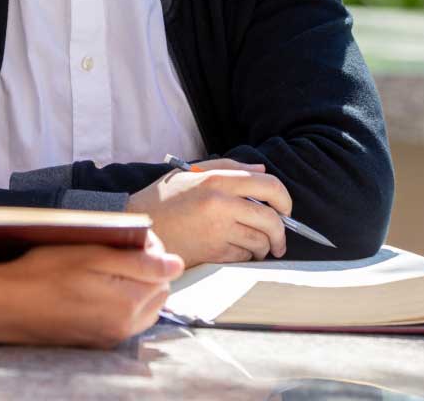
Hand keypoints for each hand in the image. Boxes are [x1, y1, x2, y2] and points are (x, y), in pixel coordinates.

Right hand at [0, 231, 183, 347]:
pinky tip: (100, 289)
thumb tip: (176, 265)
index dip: (152, 250)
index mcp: (127, 304)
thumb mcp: (91, 255)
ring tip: (110, 268)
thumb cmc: (43, 272)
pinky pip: (124, 321)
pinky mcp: (96, 342)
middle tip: (121, 249)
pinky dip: (122, 303)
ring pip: (143, 309)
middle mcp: (124, 327)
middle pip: (157, 294)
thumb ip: (139, 263)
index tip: (134, 236)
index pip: (163, 273)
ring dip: (137, 288)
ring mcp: (110, 337)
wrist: (6, 303)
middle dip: (148, 270)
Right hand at [125, 160, 290, 266]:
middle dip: (280, 233)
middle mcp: (220, 203)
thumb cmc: (163, 200)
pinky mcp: (213, 252)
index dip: (284, 200)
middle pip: (271, 220)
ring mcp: (218, 229)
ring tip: (252, 245)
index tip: (284, 210)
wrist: (139, 228)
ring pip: (261, 242)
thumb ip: (227, 167)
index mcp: (216, 180)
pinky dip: (244, 256)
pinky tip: (231, 250)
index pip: (269, 185)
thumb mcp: (189, 173)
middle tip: (278, 239)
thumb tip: (261, 169)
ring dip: (262, 247)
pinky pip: (244, 257)